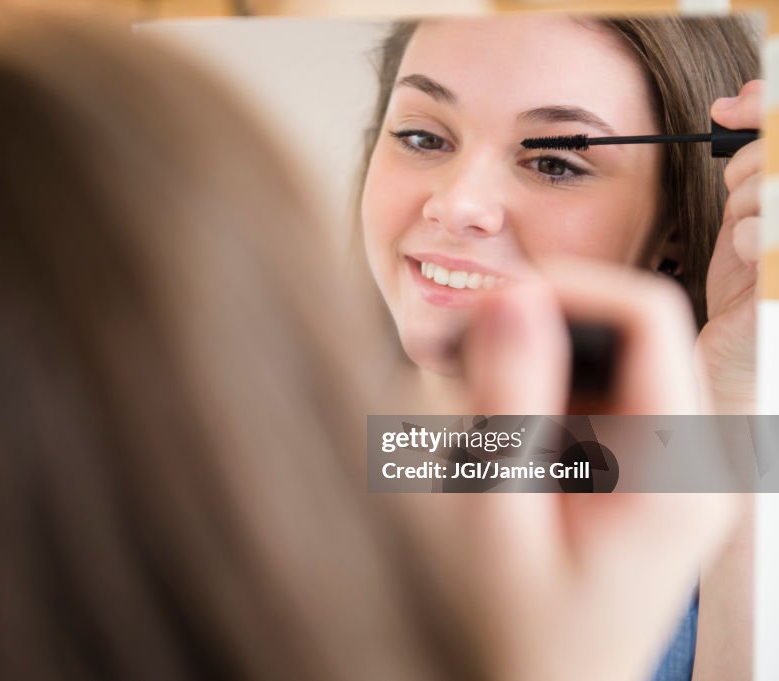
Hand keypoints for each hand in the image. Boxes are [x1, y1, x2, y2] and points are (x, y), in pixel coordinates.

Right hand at [396, 258, 734, 680]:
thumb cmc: (519, 632)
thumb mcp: (500, 517)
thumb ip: (509, 404)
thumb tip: (513, 299)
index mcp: (674, 472)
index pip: (648, 318)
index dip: (567, 288)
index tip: (487, 301)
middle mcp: (690, 461)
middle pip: (626, 334)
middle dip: (538, 321)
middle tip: (456, 341)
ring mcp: (668, 468)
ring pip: (604, 363)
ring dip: (530, 356)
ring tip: (460, 381)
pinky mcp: (640, 476)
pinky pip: (593, 401)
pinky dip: (536, 391)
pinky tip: (489, 417)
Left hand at [698, 80, 762, 413]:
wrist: (740, 359)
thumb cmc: (748, 289)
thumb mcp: (750, 212)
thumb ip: (757, 159)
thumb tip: (739, 100)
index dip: (769, 106)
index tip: (732, 106)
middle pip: (778, 153)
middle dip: (749, 162)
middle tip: (732, 188)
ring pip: (770, 187)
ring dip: (742, 203)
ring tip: (742, 234)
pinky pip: (762, 231)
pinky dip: (741, 237)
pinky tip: (746, 261)